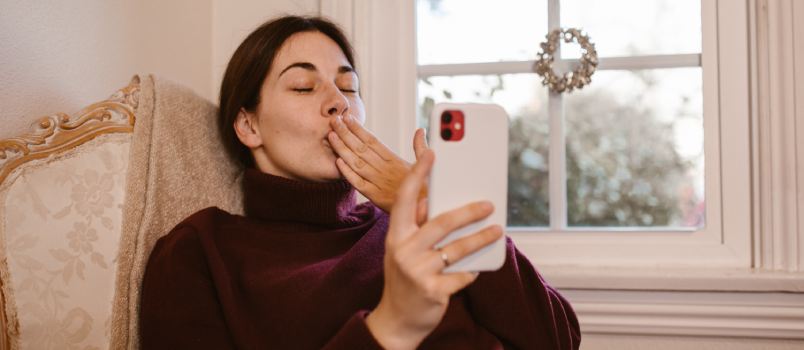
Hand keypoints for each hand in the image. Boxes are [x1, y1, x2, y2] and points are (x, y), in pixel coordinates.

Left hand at [328, 114, 427, 212]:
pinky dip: (348, 173)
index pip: (373, 140)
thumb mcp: (425, 164)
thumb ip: (420, 146)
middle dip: (346, 133)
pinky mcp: (375, 197)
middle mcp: (385, 169)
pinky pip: (358, 183)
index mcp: (395, 160)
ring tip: (331, 136)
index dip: (359, 128)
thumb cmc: (427, 188)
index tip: (348, 117)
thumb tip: (420, 131)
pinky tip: (338, 162)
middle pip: (361, 148)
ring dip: (343, 149)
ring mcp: (379, 183)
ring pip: (357, 163)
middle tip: (334, 120)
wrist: (428, 210)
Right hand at [365, 150, 503, 349]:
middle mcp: (403, 250)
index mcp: (396, 235)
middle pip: (440, 222)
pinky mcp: (433, 291)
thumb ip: (415, 226)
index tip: (432, 153)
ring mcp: (418, 272)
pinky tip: (478, 267)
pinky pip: (462, 275)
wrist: (396, 320)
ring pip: (457, 248)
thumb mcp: (402, 249)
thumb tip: (431, 201)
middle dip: (468, 211)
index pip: (405, 198)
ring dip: (481, 238)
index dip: (418, 174)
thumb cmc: (404, 279)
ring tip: (497, 230)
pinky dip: (472, 270)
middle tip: (489, 204)